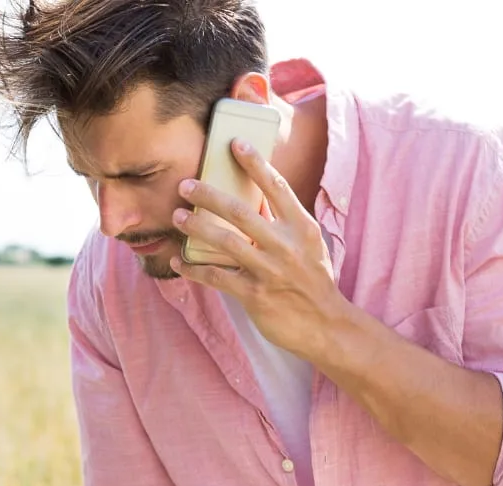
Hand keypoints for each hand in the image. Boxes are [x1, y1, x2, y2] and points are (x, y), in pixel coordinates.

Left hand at [169, 138, 354, 361]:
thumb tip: (256, 198)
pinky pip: (216, 278)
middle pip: (241, 211)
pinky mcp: (254, 295)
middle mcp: (286, 245)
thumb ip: (285, 223)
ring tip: (177, 217)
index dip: (255, 163)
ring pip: (225, 242)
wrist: (325, 325)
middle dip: (209, 195)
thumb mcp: (309, 245)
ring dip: (197, 227)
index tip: (234, 143)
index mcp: (302, 227)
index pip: (277, 187)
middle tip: (185, 185)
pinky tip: (178, 262)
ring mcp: (269, 270)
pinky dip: (194, 270)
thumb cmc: (313, 280)